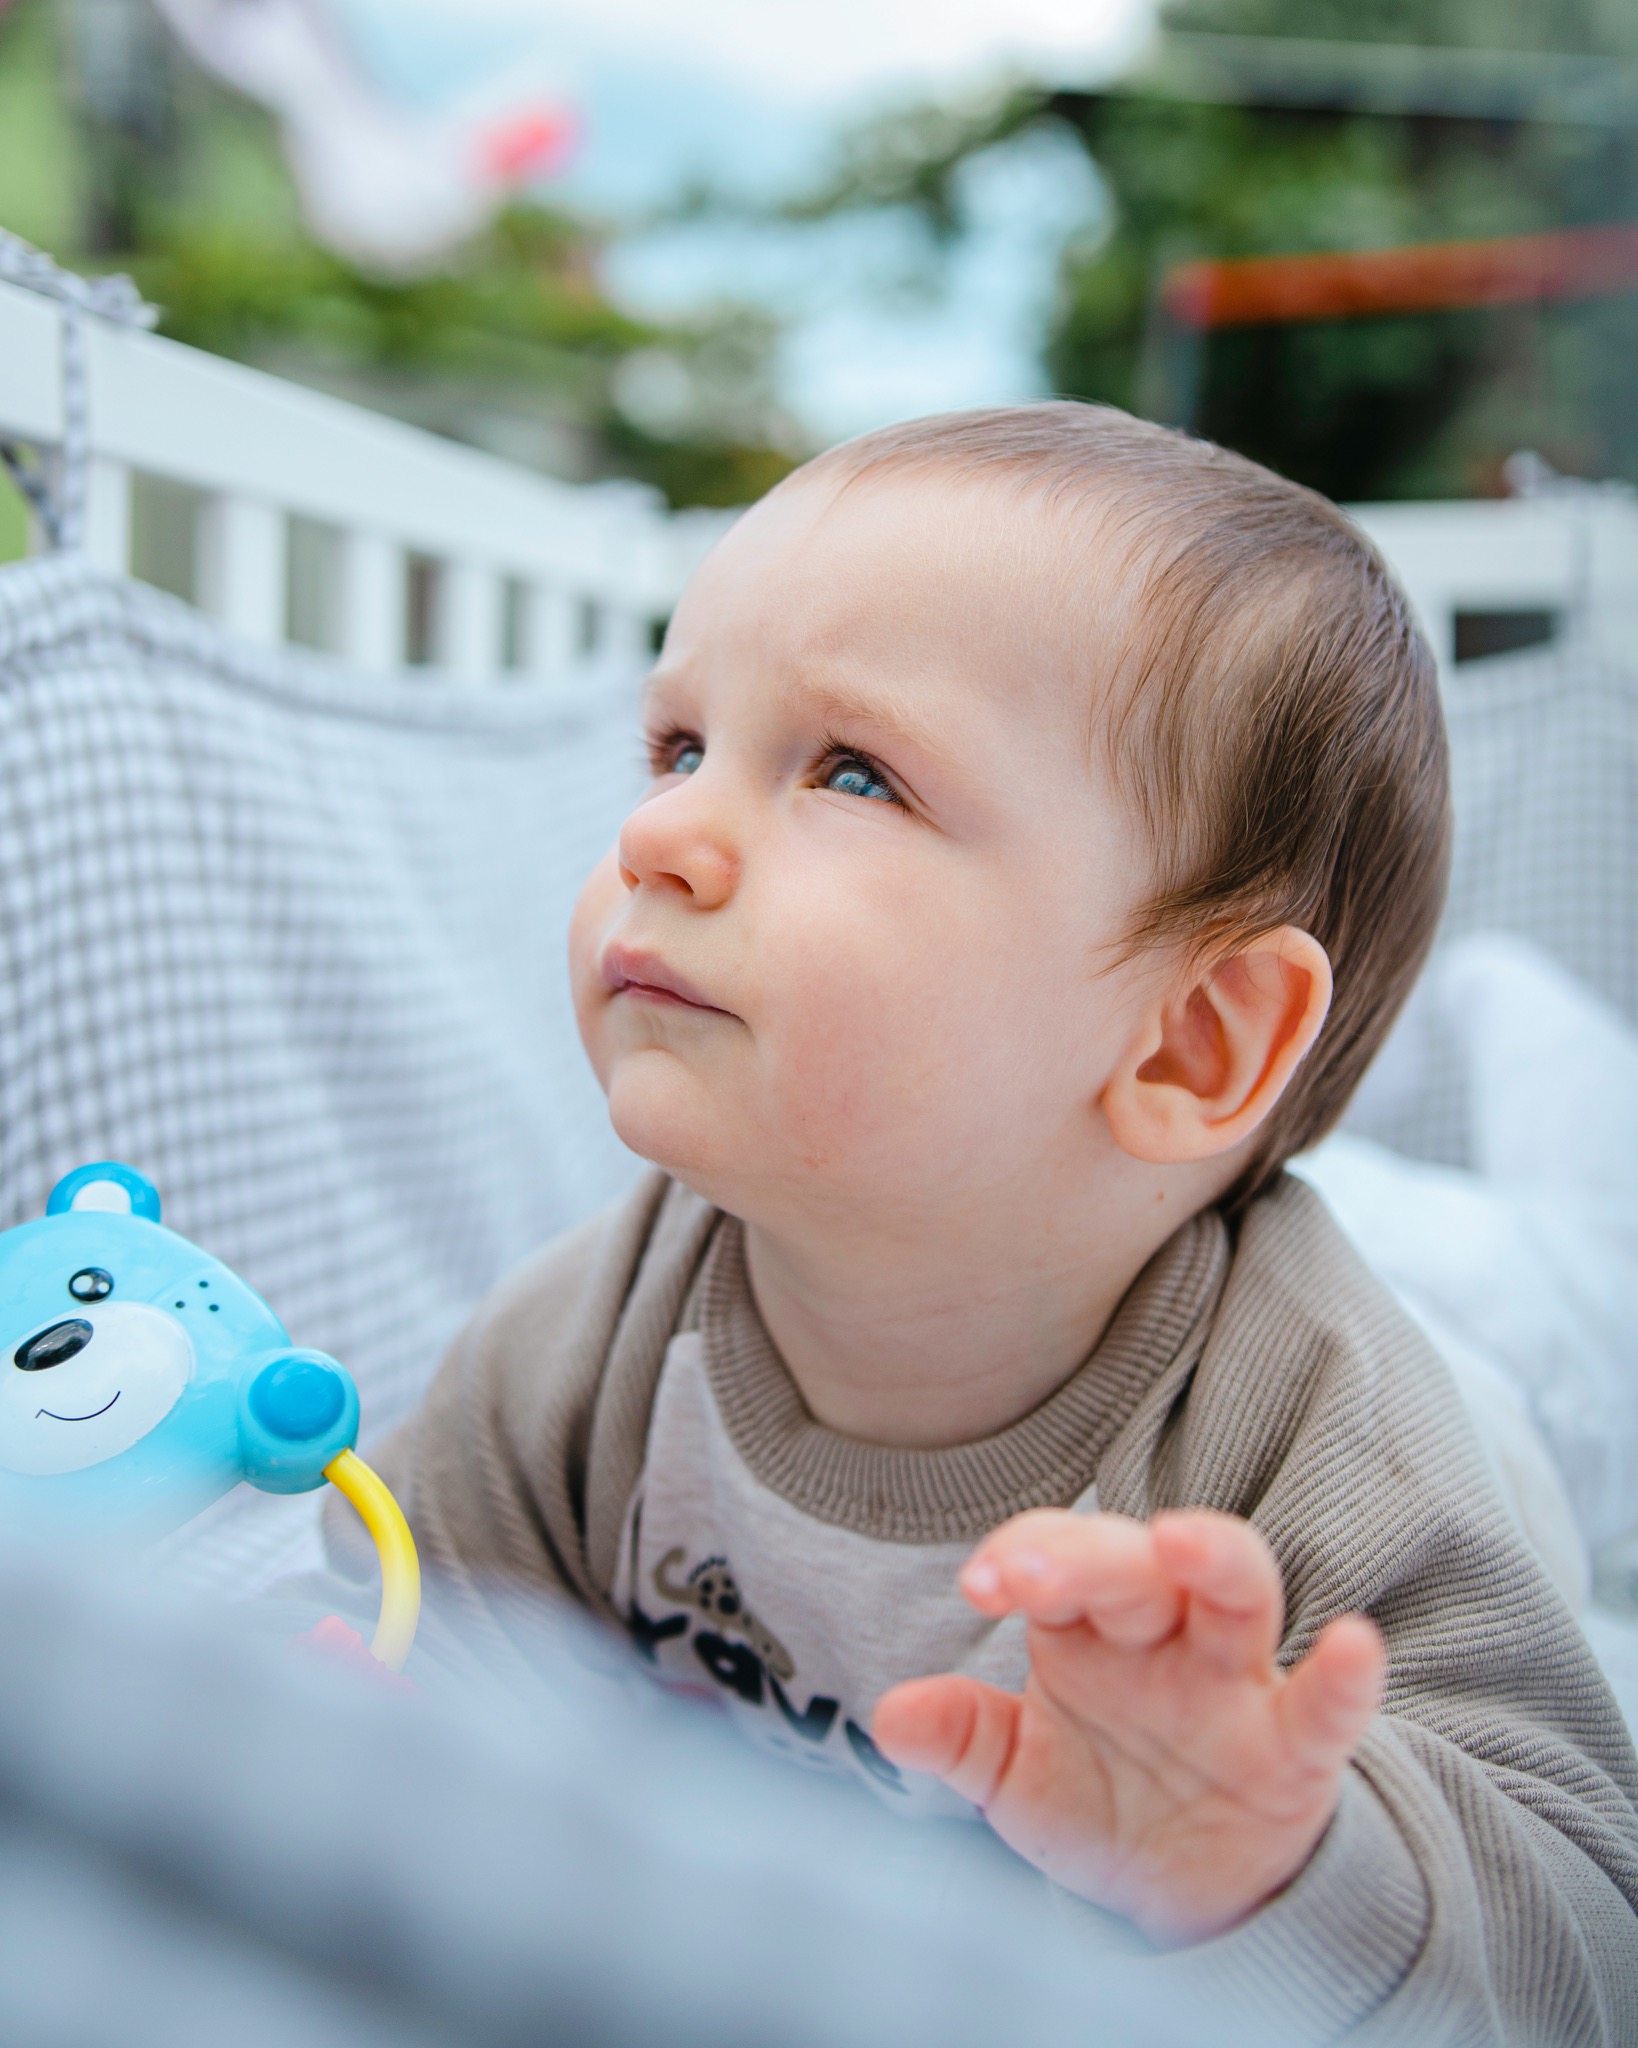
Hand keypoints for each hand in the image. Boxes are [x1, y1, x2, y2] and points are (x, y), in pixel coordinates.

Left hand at [872, 1508, 1383, 1944]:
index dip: (1021, 1554)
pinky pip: (1325, 1707)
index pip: (1055, 1557)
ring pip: (1238, 1592)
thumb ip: (962, 1739)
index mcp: (1088, 1629)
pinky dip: (1345, 1678)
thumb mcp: (1016, 1780)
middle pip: (1134, 1563)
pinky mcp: (1296, 1751)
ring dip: (1214, 1559)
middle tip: (1032, 1573)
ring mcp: (1234, 1685)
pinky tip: (1352, 1644)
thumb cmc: (1101, 1804)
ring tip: (1180, 1541)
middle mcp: (1164, 1637)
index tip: (980, 1584)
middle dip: (1087, 1554)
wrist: (1187, 1901)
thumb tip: (889, 1714)